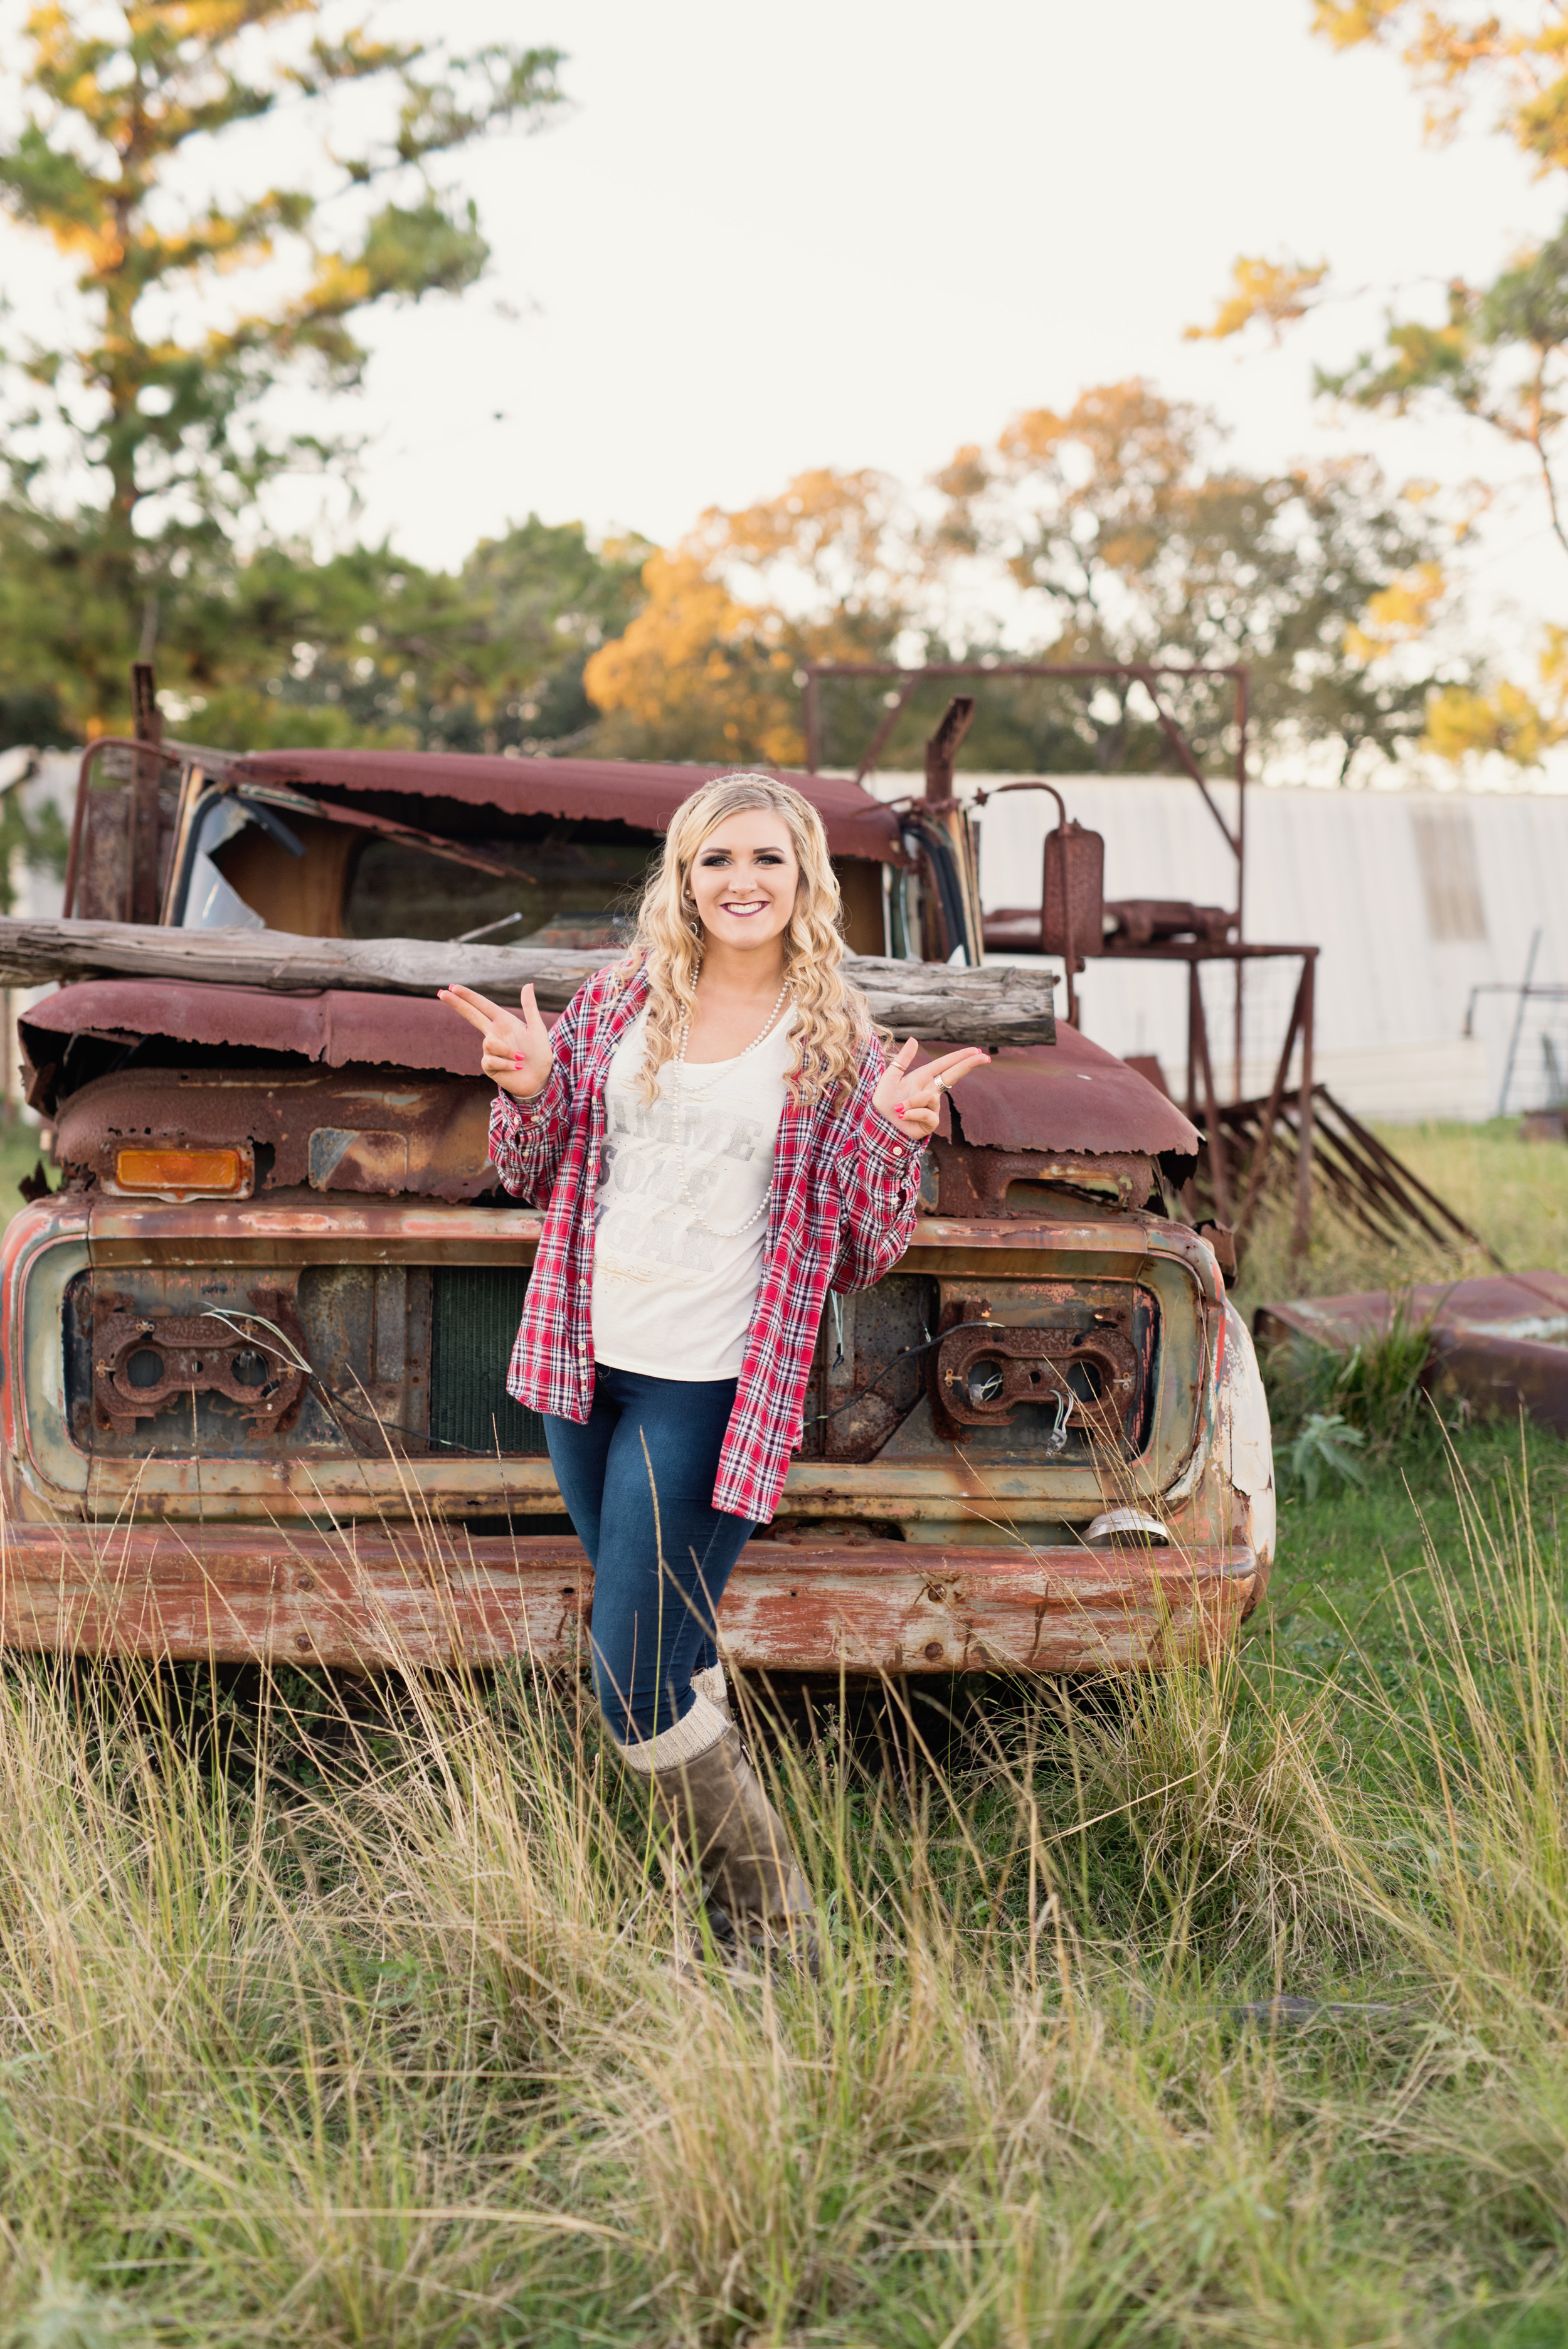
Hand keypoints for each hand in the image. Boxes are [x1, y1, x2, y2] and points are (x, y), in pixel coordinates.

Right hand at [438, 982, 553, 1098]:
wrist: (540, 1079)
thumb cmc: (539, 1054)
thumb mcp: (537, 1028)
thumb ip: (530, 1007)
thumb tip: (528, 984)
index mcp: (503, 1022)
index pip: (482, 1006)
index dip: (468, 996)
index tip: (452, 986)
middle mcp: (493, 1033)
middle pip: (471, 1015)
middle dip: (457, 1004)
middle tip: (440, 992)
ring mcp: (489, 1050)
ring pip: (489, 1042)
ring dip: (507, 1050)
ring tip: (521, 1058)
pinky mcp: (489, 1066)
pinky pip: (491, 1060)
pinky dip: (507, 1063)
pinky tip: (516, 1067)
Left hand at [872, 1038, 989, 1139]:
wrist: (878, 1124)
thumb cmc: (884, 1101)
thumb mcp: (891, 1077)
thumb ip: (903, 1059)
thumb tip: (914, 1039)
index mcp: (923, 1077)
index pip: (945, 1064)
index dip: (960, 1057)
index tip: (977, 1050)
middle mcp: (931, 1091)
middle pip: (954, 1075)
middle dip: (969, 1065)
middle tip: (986, 1057)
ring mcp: (933, 1107)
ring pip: (930, 1097)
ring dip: (912, 1101)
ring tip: (898, 1108)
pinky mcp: (931, 1122)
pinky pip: (927, 1113)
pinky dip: (912, 1113)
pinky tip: (903, 1116)